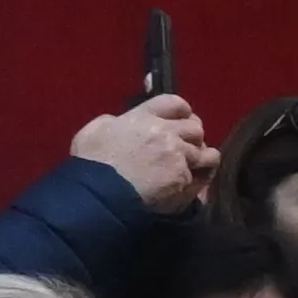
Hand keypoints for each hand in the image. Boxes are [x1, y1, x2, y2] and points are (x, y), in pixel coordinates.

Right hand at [65, 95, 214, 213]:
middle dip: (193, 137)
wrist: (99, 193)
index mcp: (143, 118)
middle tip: (185, 147)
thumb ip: (113, 122)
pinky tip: (190, 182)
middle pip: (195, 128)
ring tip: (193, 167)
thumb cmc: (91, 162)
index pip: (175, 104)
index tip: (181, 120)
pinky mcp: (184, 177)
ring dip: (201, 159)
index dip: (182, 111)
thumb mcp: (93, 131)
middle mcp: (165, 133)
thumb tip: (121, 123)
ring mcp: (177, 155)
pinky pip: (203, 175)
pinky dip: (200, 178)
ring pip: (206, 153)